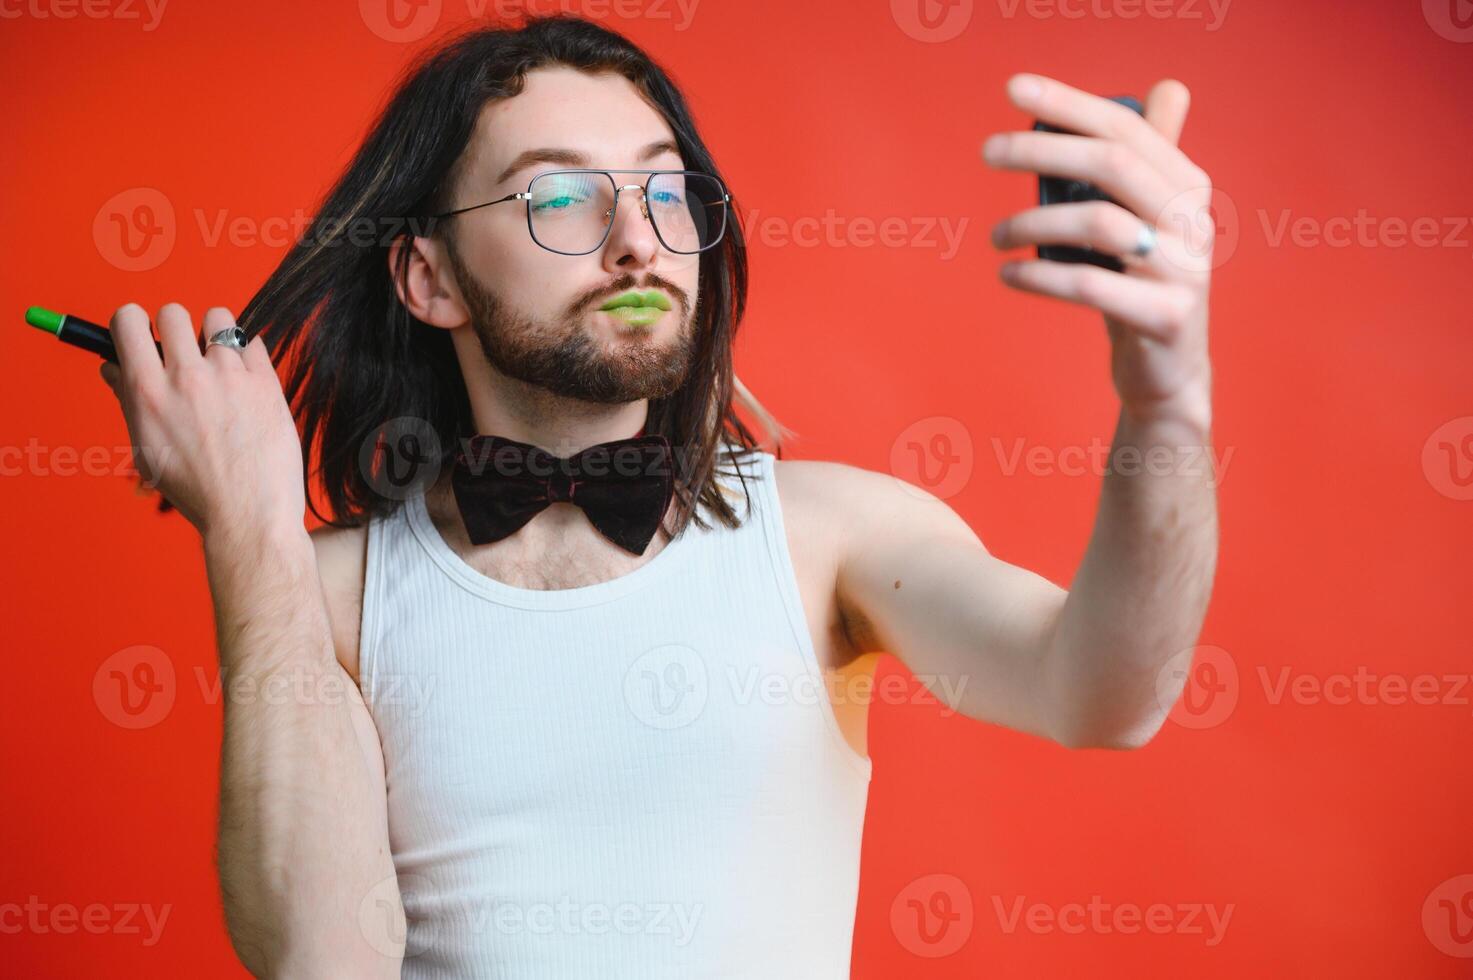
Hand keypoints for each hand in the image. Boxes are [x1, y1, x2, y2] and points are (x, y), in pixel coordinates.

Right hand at [98, 303, 304, 539]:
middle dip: (175, 328)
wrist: (249, 515)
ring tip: (219, 364)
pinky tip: (246, 381)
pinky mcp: (266, 383)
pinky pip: (254, 342)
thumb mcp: (146, 450)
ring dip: (215, 334)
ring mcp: (230, 377)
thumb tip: (113, 366)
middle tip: (185, 355)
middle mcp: (187, 377)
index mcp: (148, 392)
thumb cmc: (197, 489)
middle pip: (172, 312)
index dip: (133, 323)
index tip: (143, 335)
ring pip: (218, 319)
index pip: (127, 320)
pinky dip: (248, 355)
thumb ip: (128, 400)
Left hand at [984, 73, 1213, 433]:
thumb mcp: (1145, 219)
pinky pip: (1088, 286)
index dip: (1070, 103)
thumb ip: (1146, 160)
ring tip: (995, 236)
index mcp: (1185, 185)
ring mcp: (1184, 270)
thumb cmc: (1140, 284)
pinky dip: (1038, 276)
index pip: (1125, 127)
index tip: (1012, 89)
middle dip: (1042, 150)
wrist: (1167, 371)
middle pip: (1113, 164)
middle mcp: (1193, 220)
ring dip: (1031, 223)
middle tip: (986, 152)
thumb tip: (1164, 88)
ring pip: (1099, 225)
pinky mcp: (1164, 317)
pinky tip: (1007, 273)